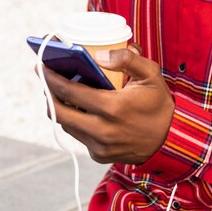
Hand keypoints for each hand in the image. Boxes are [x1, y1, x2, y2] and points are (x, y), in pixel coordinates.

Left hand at [41, 46, 174, 164]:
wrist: (170, 138)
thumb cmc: (158, 102)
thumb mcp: (150, 74)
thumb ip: (127, 60)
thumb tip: (98, 55)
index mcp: (113, 107)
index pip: (71, 92)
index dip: (52, 79)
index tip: (41, 66)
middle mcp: (103, 130)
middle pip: (60, 112)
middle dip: (48, 93)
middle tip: (44, 76)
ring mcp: (100, 146)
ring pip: (67, 125)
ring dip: (61, 107)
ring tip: (59, 89)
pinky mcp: (99, 154)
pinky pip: (79, 135)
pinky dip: (76, 120)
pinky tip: (79, 107)